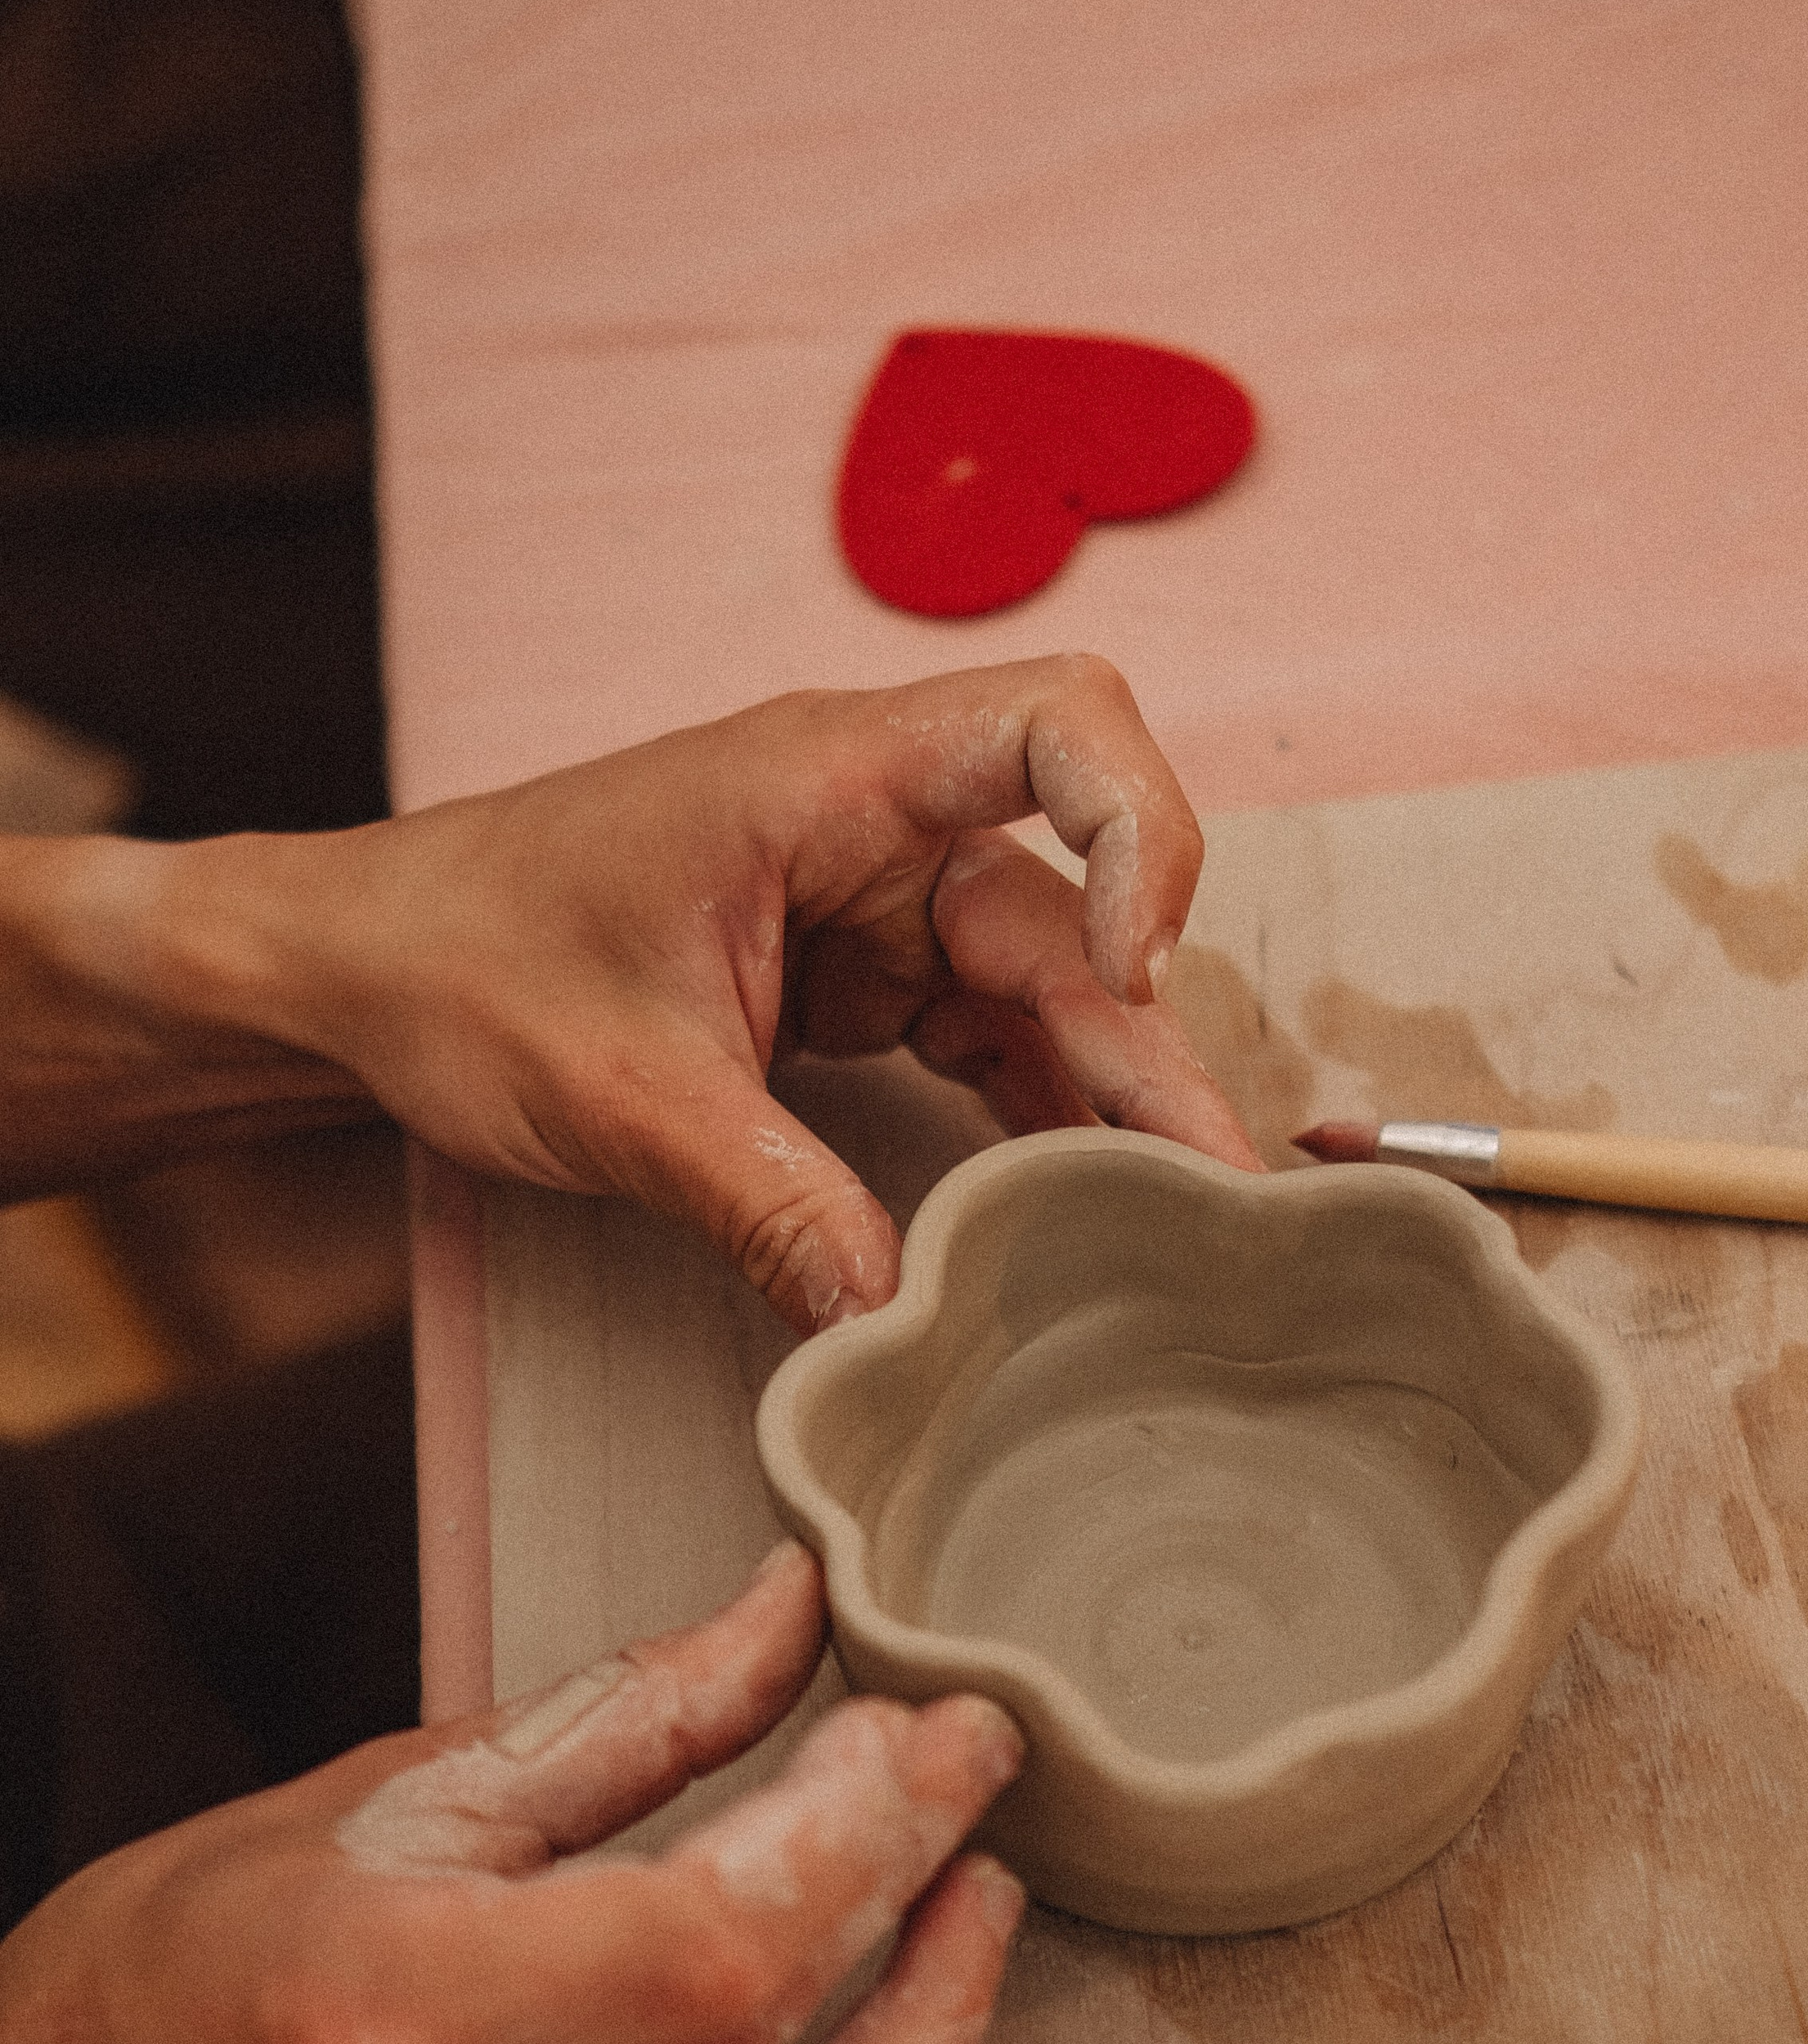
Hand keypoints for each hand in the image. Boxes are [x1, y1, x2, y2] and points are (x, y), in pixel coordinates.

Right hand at [0, 1545, 1023, 2043]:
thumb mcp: (373, 1797)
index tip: (921, 1725)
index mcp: (374, 2010)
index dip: (853, 1825)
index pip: (700, 1940)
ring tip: (973, 1907)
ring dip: (929, 2042)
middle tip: (967, 1765)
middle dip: (906, 1877)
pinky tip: (893, 2040)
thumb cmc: (172, 1966)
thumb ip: (613, 1718)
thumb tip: (787, 1612)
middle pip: (761, 2039)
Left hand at [268, 650, 1259, 1327]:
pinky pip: (986, 1043)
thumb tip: (888, 1323)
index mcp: (826, 777)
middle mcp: (875, 822)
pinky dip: (1032, 1125)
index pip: (1061, 720)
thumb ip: (765, 1203)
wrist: (362, 970)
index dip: (1143, 826)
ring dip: (1107, 1101)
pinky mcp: (861, 981)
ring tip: (1171, 1228)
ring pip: (1048, 988)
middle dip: (1145, 1047)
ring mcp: (876, 903)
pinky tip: (1074, 1215)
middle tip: (1209, 1192)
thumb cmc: (464, 962)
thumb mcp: (618, 1095)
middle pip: (1076, 903)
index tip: (1137, 966)